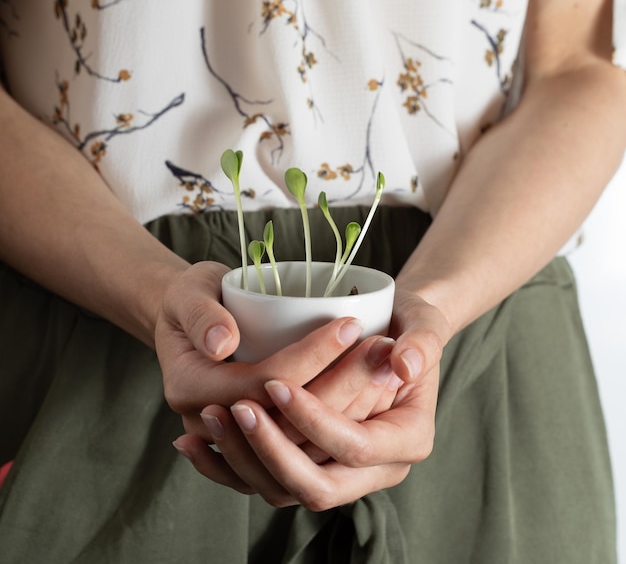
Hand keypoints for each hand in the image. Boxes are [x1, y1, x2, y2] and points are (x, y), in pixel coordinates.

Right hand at [154, 261, 370, 438]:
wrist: (187, 320)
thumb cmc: (192, 296)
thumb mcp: (189, 290)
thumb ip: (201, 314)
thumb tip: (222, 342)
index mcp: (190, 386)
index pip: (262, 381)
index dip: (309, 357)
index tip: (350, 325)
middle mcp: (208, 419)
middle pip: (286, 418)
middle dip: (340, 385)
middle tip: (382, 349)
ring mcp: (232, 434)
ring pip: (298, 439)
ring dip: (347, 408)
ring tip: (386, 370)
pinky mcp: (253, 435)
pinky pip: (299, 443)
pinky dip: (336, 421)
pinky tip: (372, 396)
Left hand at [173, 288, 450, 508]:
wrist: (391, 333)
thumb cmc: (405, 322)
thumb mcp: (421, 319)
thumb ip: (423, 339)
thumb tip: (404, 364)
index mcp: (408, 440)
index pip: (355, 447)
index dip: (315, 420)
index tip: (276, 382)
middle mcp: (376, 469)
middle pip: (316, 486)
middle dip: (272, 450)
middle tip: (237, 406)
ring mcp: (339, 472)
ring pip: (283, 490)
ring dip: (242, 460)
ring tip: (209, 417)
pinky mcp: (308, 463)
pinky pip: (264, 481)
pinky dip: (226, 468)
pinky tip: (192, 443)